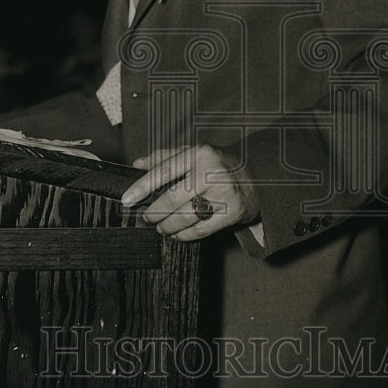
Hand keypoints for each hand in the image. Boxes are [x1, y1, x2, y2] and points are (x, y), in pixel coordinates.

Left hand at [121, 144, 259, 241]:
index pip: (164, 171)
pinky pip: (201, 230)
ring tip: (161, 227)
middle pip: (172, 198)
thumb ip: (166, 157)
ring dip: (168, 226)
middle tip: (146, 217)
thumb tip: (138, 164)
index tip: (127, 200)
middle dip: (154, 212)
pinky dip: (185, 235)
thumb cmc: (219, 165)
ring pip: (185, 217)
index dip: (142, 187)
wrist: (259, 178)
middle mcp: (212, 172)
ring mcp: (224, 193)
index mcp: (199, 153)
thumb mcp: (195, 153)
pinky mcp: (233, 212)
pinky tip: (178, 234)